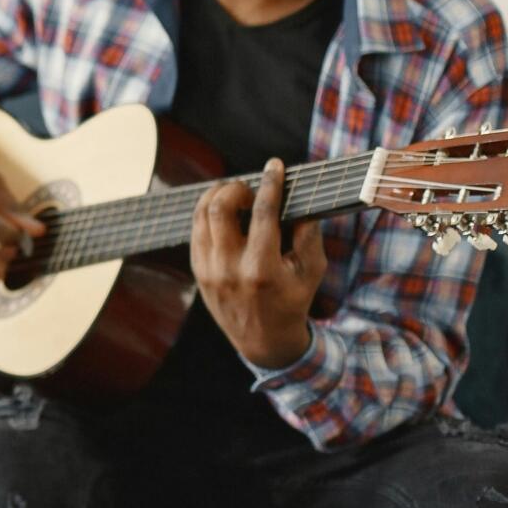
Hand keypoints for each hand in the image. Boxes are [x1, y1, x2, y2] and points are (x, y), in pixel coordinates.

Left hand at [191, 157, 327, 369]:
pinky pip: (195, 231)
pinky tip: (223, 211)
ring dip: (217, 196)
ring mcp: (208, 271)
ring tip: (235, 194)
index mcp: (262, 269)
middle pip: (219, 208)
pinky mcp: (197, 272)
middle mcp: (229, 269)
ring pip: (201, 216)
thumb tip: (298, 199)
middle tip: (249, 187)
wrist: (263, 341)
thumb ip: (309, 235)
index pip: (262, 214)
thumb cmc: (292, 301)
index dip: (269, 184)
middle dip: (235, 187)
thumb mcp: (311, 271)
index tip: (274, 165)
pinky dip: (207, 213)